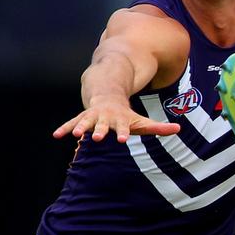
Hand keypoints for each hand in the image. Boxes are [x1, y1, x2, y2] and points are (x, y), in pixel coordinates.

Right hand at [53, 95, 180, 143]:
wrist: (108, 94)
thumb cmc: (126, 115)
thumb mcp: (142, 121)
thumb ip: (159, 127)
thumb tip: (178, 129)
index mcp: (120, 119)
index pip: (123, 127)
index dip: (123, 132)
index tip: (123, 139)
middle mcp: (105, 117)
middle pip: (103, 125)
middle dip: (100, 131)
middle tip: (99, 138)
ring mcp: (92, 116)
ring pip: (85, 122)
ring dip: (80, 128)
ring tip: (76, 135)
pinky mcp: (82, 117)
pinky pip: (71, 123)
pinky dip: (64, 128)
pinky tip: (56, 136)